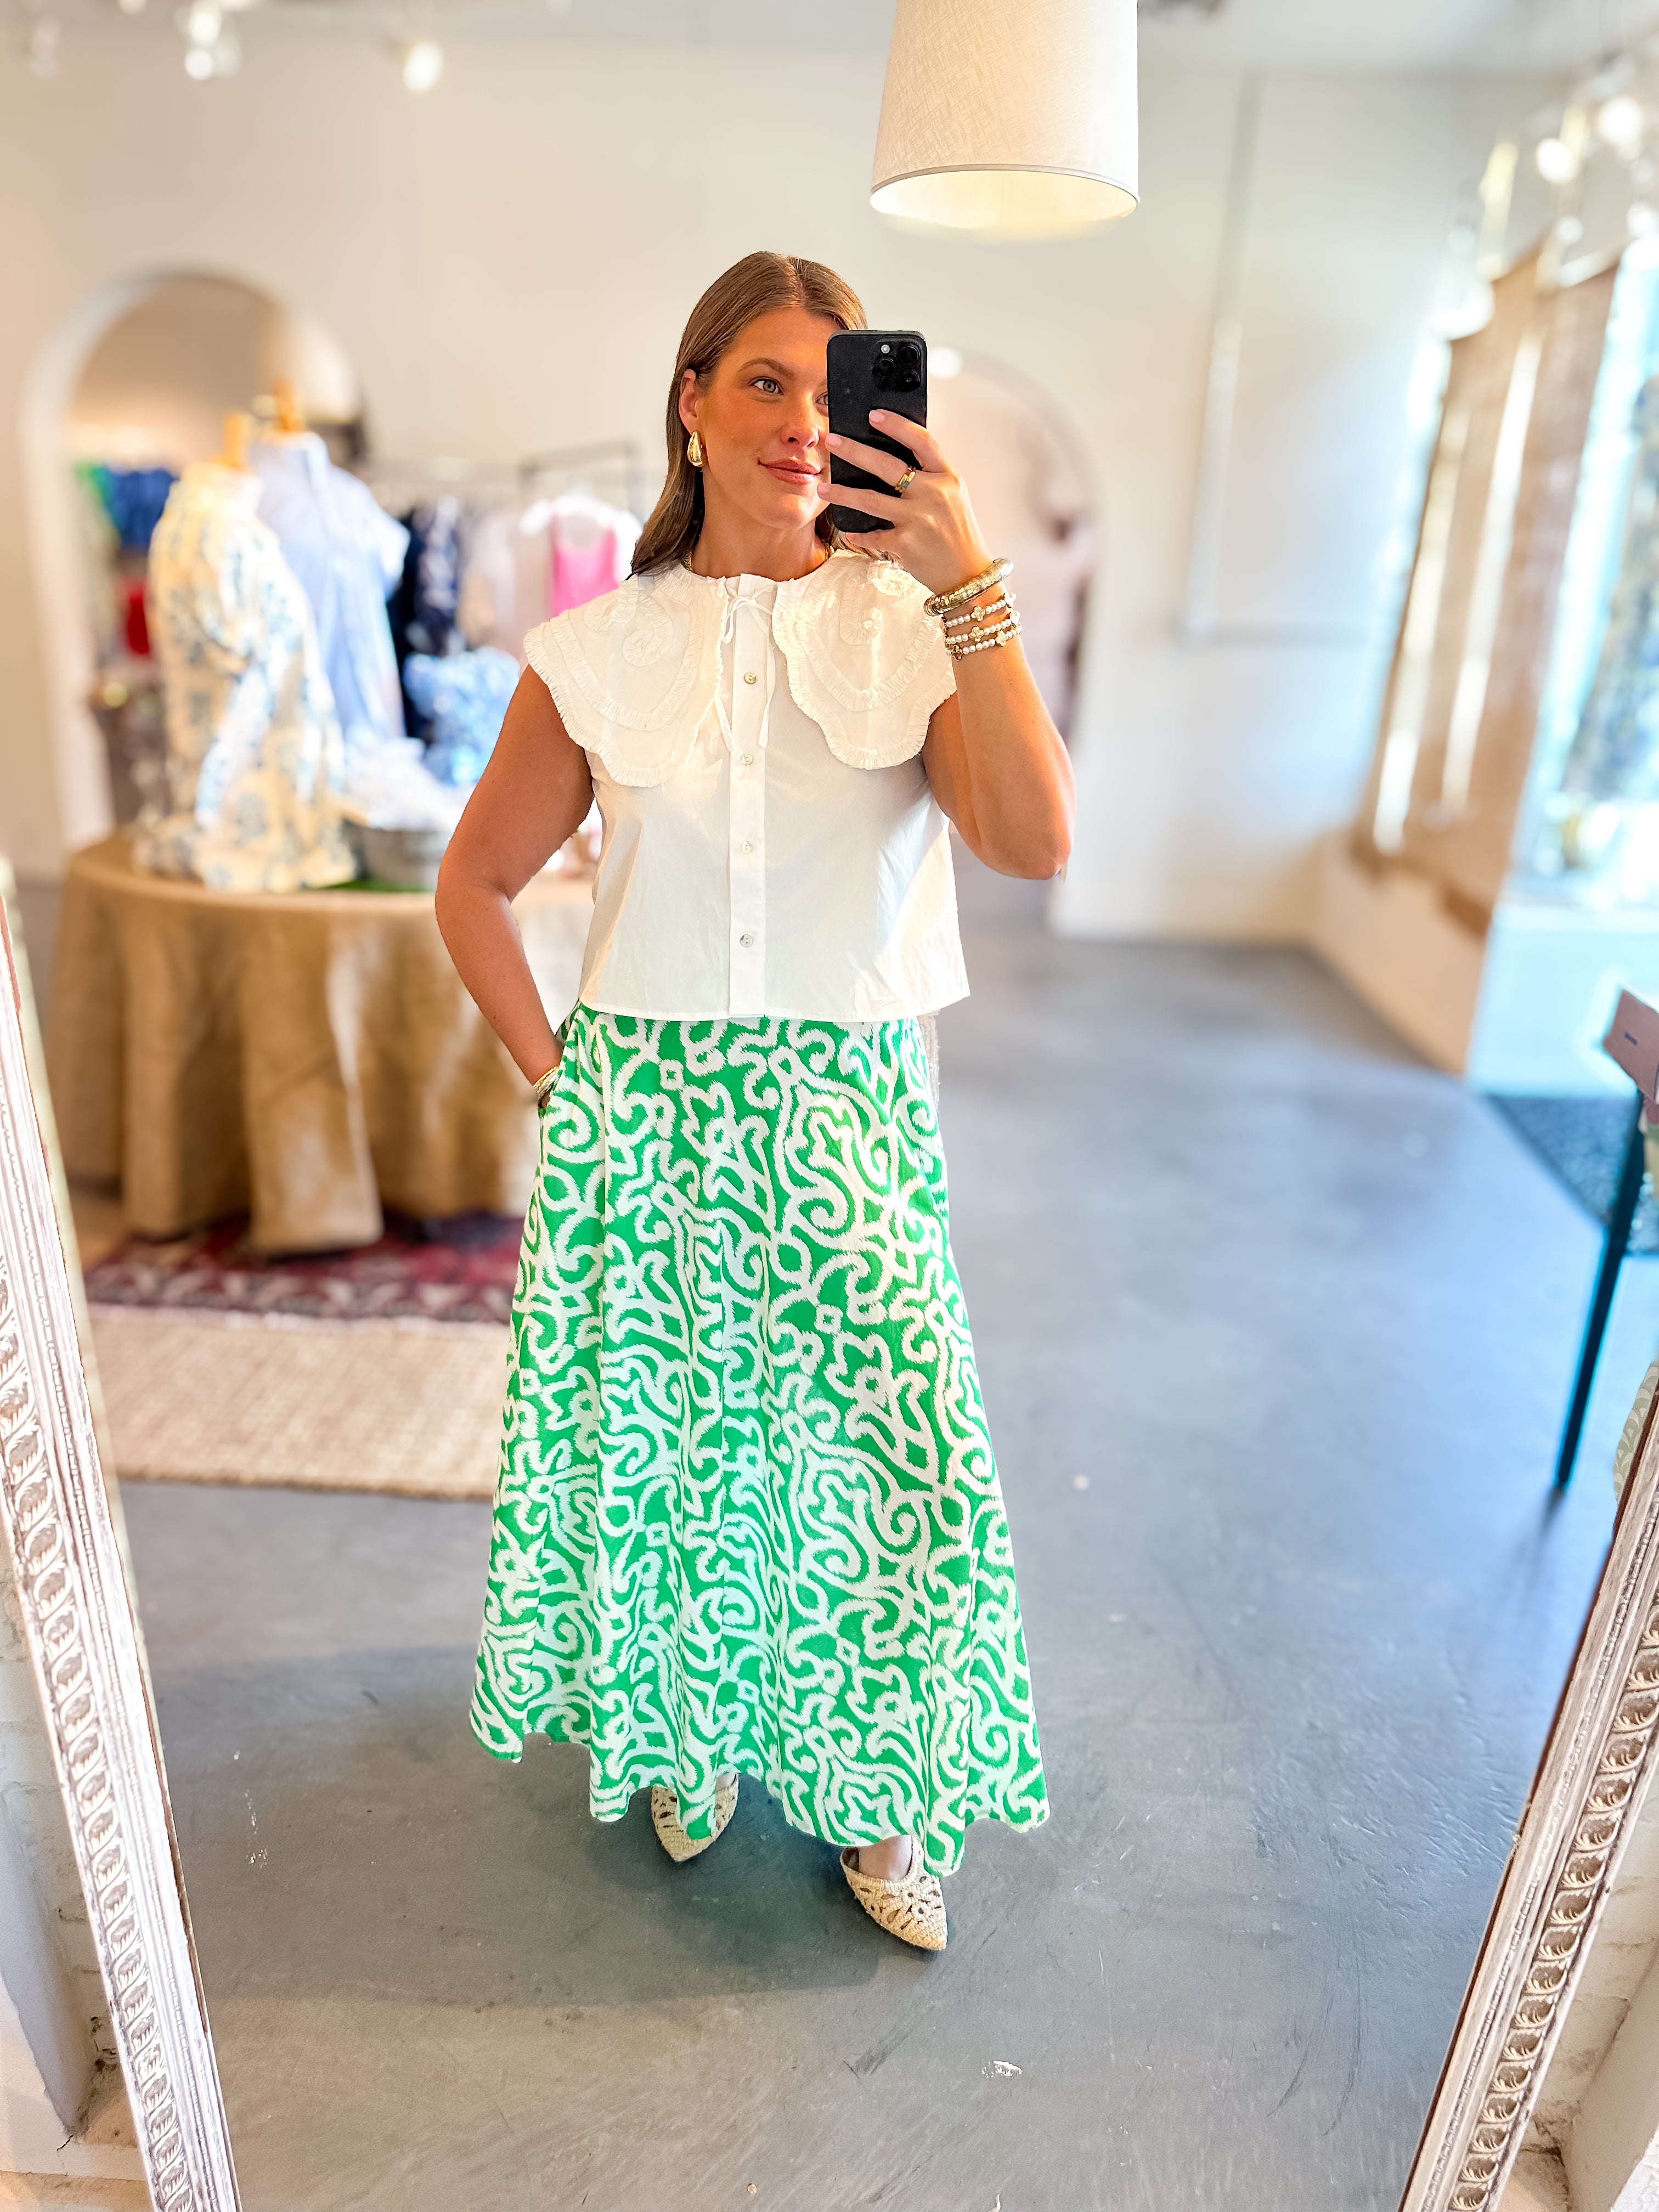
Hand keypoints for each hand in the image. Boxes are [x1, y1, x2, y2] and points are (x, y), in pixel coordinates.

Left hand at [823, 412, 993, 598]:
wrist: (967, 574)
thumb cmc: (957, 533)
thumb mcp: (952, 496)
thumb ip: (929, 476)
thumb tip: (892, 457)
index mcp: (946, 477)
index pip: (921, 441)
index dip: (897, 425)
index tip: (873, 415)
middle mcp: (933, 494)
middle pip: (887, 466)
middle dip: (855, 451)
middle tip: (832, 442)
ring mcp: (919, 520)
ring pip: (871, 500)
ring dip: (843, 493)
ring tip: (824, 487)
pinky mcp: (906, 544)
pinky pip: (873, 535)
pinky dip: (859, 534)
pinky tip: (848, 531)